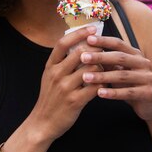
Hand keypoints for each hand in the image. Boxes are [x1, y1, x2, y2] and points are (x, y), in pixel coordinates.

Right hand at [27, 26, 102, 141]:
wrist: (42, 123)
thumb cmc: (50, 98)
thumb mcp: (50, 76)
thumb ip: (62, 62)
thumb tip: (80, 45)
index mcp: (50, 66)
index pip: (63, 43)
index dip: (79, 33)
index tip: (92, 28)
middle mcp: (56, 74)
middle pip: (80, 53)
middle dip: (96, 50)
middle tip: (106, 50)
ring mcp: (65, 88)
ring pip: (90, 70)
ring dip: (102, 68)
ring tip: (109, 68)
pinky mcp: (75, 101)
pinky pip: (94, 87)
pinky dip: (103, 84)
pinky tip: (106, 84)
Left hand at [79, 35, 151, 121]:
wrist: (149, 105)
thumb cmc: (129, 85)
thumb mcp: (118, 71)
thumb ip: (107, 62)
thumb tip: (86, 51)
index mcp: (136, 54)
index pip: (118, 44)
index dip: (103, 40)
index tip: (88, 39)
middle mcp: (144, 63)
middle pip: (120, 57)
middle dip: (100, 57)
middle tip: (83, 57)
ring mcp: (148, 78)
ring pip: (122, 76)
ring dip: (102, 76)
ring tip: (86, 77)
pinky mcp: (148, 93)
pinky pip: (128, 92)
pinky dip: (113, 93)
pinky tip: (99, 93)